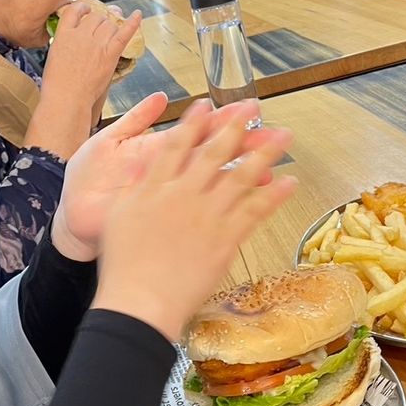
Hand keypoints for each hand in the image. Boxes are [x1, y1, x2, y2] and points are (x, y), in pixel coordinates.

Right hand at [42, 0, 141, 111]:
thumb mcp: (53, 56)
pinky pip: (124, 33)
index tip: (85, 10)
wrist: (66, 99)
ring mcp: (97, 44)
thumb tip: (74, 37)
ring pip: (109, 24)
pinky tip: (137, 14)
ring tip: (110, 32)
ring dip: (111, 26)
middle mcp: (81, 35)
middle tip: (100, 27)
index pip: (74, 10)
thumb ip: (65, 43)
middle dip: (99, 20)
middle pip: (95, 17)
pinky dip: (133, 22)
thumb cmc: (57, 83)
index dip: (82, 8)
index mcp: (64, 34)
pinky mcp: (110, 55)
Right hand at [89, 103, 296, 341]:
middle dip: (235, 126)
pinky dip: (274, 194)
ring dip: (265, 153)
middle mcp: (183, 193)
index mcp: (154, 187)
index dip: (194, 122)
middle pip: (213, 152)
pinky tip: (289, 182)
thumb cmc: (123, 264)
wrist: (140, 300)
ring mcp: (207, 214)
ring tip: (283, 137)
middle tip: (252, 107)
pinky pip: (255, 210)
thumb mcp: (116, 217)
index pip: (176, 144)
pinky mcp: (226, 238)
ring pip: (241, 176)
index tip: (207, 105)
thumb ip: (131, 187)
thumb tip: (138, 163)